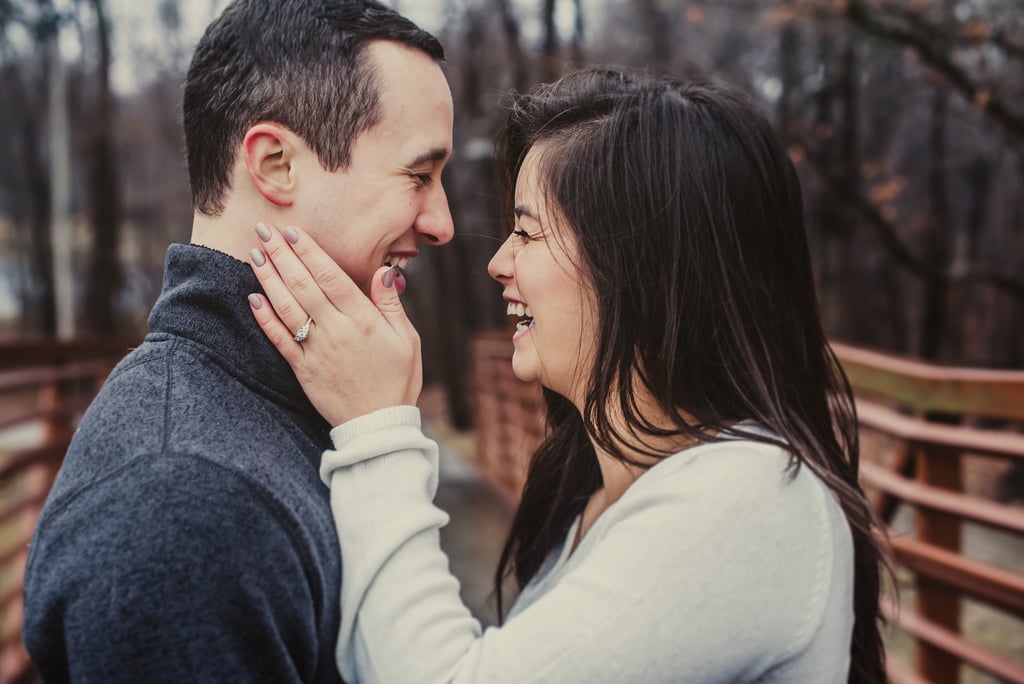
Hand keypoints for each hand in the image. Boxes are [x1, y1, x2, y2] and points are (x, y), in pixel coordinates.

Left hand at [247, 222, 421, 425]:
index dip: (309, 251)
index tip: (293, 231)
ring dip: (268, 278)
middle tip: (264, 230)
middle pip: (303, 285)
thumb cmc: (397, 380)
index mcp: (363, 320)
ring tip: (254, 254)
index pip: (331, 276)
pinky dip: (265, 318)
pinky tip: (253, 297)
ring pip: (287, 307)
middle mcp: (336, 330)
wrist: (378, 425)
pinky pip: (279, 339)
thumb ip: (391, 304)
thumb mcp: (407, 339)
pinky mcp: (303, 369)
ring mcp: (316, 350)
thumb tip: (384, 271)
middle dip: (282, 254)